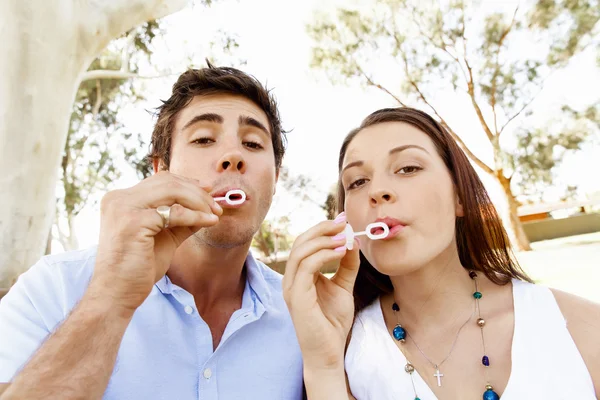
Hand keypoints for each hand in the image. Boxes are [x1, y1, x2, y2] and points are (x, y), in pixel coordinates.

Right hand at [90, 171, 222, 313]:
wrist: (117, 294)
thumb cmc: (138, 268)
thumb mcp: (164, 237)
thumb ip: (181, 221)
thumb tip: (207, 208)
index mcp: (121, 199)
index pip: (161, 180)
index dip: (188, 183)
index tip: (209, 190)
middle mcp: (119, 199)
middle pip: (168, 182)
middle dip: (198, 192)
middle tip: (216, 206)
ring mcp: (124, 208)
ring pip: (173, 191)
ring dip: (199, 202)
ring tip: (214, 214)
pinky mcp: (133, 222)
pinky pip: (175, 213)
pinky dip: (196, 216)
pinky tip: (208, 222)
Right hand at [282, 213, 359, 370]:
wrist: (329, 352)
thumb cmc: (332, 322)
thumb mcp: (343, 287)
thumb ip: (346, 265)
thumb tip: (352, 241)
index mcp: (299, 275)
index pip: (305, 243)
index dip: (323, 229)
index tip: (344, 220)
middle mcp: (291, 279)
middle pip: (300, 241)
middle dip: (323, 229)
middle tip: (344, 223)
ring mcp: (291, 288)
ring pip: (301, 251)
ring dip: (324, 240)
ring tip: (345, 238)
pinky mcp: (297, 297)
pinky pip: (307, 267)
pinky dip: (324, 255)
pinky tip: (341, 253)